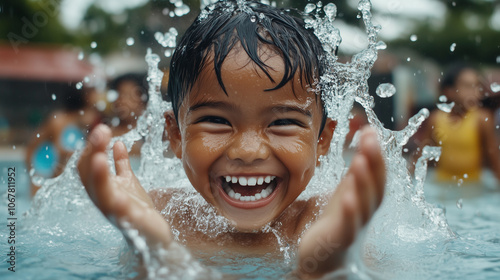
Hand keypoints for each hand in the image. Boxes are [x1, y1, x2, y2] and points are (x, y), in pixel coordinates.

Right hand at [78, 124, 171, 247]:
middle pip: (90, 175)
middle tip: (101, 131)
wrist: (151, 235)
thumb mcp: (128, 182)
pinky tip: (120, 193)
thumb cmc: (137, 208)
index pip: (88, 166)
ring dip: (98, 175)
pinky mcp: (130, 222)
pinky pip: (120, 213)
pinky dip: (118, 203)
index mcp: (101, 188)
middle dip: (93, 153)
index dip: (92, 148)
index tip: (101, 129)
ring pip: (100, 194)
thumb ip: (121, 164)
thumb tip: (117, 143)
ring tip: (99, 157)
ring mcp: (114, 212)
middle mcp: (103, 200)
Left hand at [297, 127, 384, 277]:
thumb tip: (368, 132)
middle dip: (374, 164)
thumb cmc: (339, 219)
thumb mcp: (349, 188)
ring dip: (363, 184)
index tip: (371, 131)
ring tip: (359, 162)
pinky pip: (348, 226)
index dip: (376, 155)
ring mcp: (354, 227)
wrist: (325, 256)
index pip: (377, 175)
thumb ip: (359, 165)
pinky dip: (350, 212)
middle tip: (370, 140)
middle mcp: (366, 212)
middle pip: (376, 188)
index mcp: (367, 199)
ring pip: (364, 206)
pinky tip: (347, 197)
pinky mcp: (339, 239)